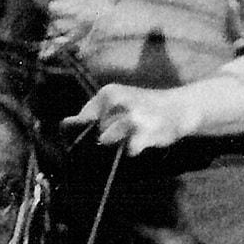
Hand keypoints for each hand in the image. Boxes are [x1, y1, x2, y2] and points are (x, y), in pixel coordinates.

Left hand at [74, 82, 202, 152]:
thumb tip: (63, 125)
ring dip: (117, 144)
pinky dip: (134, 149)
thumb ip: (91, 114)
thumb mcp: (115, 102)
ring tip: (132, 135)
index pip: (80, 120)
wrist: (179, 108)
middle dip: (102, 139)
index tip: (85, 142)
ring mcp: (132, 117)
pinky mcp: (146, 132)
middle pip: (93, 134)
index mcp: (108, 93)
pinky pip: (129, 150)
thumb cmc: (142, 107)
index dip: (78, 136)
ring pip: (107, 142)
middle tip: (123, 132)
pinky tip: (143, 141)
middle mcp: (118, 102)